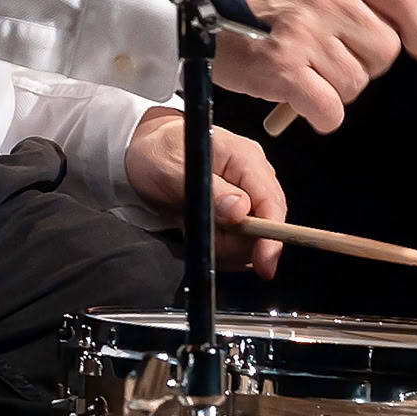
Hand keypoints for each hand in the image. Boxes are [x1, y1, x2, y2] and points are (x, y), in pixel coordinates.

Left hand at [125, 108, 286, 277]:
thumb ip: (208, 190)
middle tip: (197, 230)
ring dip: (219, 244)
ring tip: (190, 222)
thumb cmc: (157, 153)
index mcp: (246, 159)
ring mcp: (246, 198)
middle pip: (264, 227)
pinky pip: (236, 244)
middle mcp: (252, 179)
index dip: (271, 235)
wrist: (144, 156)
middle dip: (233, 241)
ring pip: (248, 241)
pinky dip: (216, 247)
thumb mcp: (172, 169)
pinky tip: (197, 230)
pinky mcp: (236, 216)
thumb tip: (240, 210)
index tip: (263, 262)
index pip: (272, 203)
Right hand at [211, 0, 416, 132]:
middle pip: (384, 51)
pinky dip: (322, 115)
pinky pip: (330, 110)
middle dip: (365, 64)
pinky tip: (303, 103)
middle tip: (331, 61)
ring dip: (336, 90)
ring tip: (305, 75)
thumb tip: (394, 22)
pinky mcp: (282, 71)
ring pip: (356, 85)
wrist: (187, 0)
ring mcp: (304, 34)